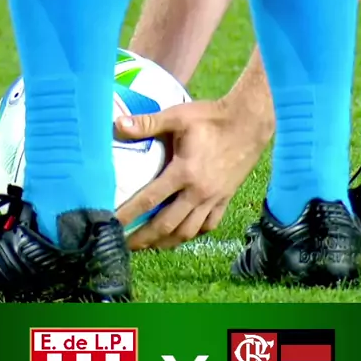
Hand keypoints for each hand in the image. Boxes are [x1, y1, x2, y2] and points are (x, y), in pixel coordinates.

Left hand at [114, 99, 271, 249]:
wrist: (250, 122)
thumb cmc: (212, 117)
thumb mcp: (178, 116)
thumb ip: (147, 123)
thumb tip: (117, 125)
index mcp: (184, 172)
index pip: (149, 199)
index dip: (128, 215)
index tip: (111, 224)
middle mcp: (199, 191)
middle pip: (166, 225)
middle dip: (143, 238)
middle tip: (124, 245)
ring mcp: (214, 198)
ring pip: (187, 231)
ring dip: (166, 241)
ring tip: (149, 245)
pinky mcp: (226, 198)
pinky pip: (208, 225)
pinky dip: (192, 234)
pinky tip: (180, 234)